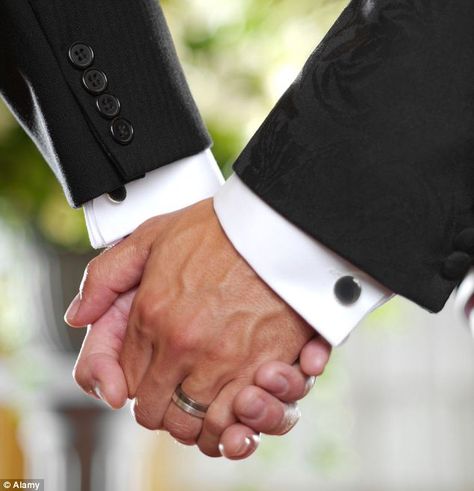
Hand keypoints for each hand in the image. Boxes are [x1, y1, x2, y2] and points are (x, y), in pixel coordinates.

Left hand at [66, 198, 327, 455]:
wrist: (276, 224)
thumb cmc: (217, 229)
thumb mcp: (149, 237)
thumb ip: (104, 277)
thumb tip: (77, 316)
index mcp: (152, 317)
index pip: (126, 382)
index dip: (134, 386)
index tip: (149, 377)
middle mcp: (184, 346)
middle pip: (156, 412)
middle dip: (161, 407)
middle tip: (174, 393)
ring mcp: (225, 359)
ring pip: (195, 426)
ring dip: (194, 423)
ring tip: (202, 403)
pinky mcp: (265, 366)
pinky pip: (236, 420)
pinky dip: (230, 424)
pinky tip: (231, 407)